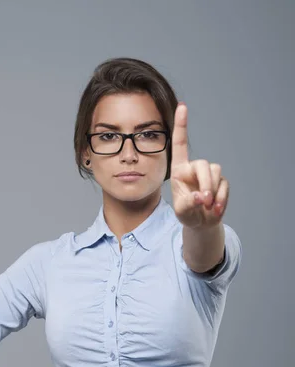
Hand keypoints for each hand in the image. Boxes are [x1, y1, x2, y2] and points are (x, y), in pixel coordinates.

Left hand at [170, 102, 229, 228]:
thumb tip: (201, 196)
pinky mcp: (221, 180)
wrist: (201, 223)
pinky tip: (215, 209)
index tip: (182, 106)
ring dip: (213, 191)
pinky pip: (224, 185)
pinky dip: (221, 199)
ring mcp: (208, 173)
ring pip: (215, 172)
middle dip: (206, 184)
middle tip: (204, 202)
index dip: (181, 126)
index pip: (179, 145)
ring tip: (208, 207)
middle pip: (203, 165)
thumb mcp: (182, 212)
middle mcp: (193, 168)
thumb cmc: (187, 214)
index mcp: (179, 171)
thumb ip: (188, 203)